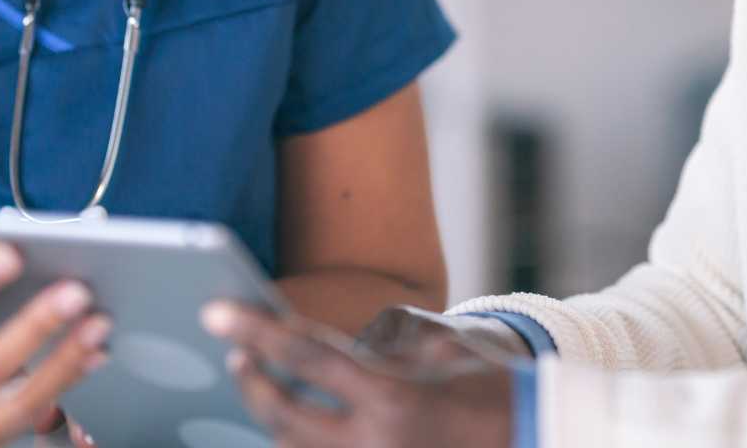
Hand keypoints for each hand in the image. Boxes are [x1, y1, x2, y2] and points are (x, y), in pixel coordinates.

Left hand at [201, 301, 512, 447]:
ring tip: (257, 379)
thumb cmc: (488, 390)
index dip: (257, 330)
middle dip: (252, 380)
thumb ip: (380, 347)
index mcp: (392, 397)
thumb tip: (329, 344)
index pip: (306, 355)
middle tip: (233, 351)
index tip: (217, 312)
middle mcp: (373, 444)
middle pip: (284, 413)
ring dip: (270, 414)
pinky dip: (298, 439)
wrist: (529, 441)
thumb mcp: (439, 351)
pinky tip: (290, 419)